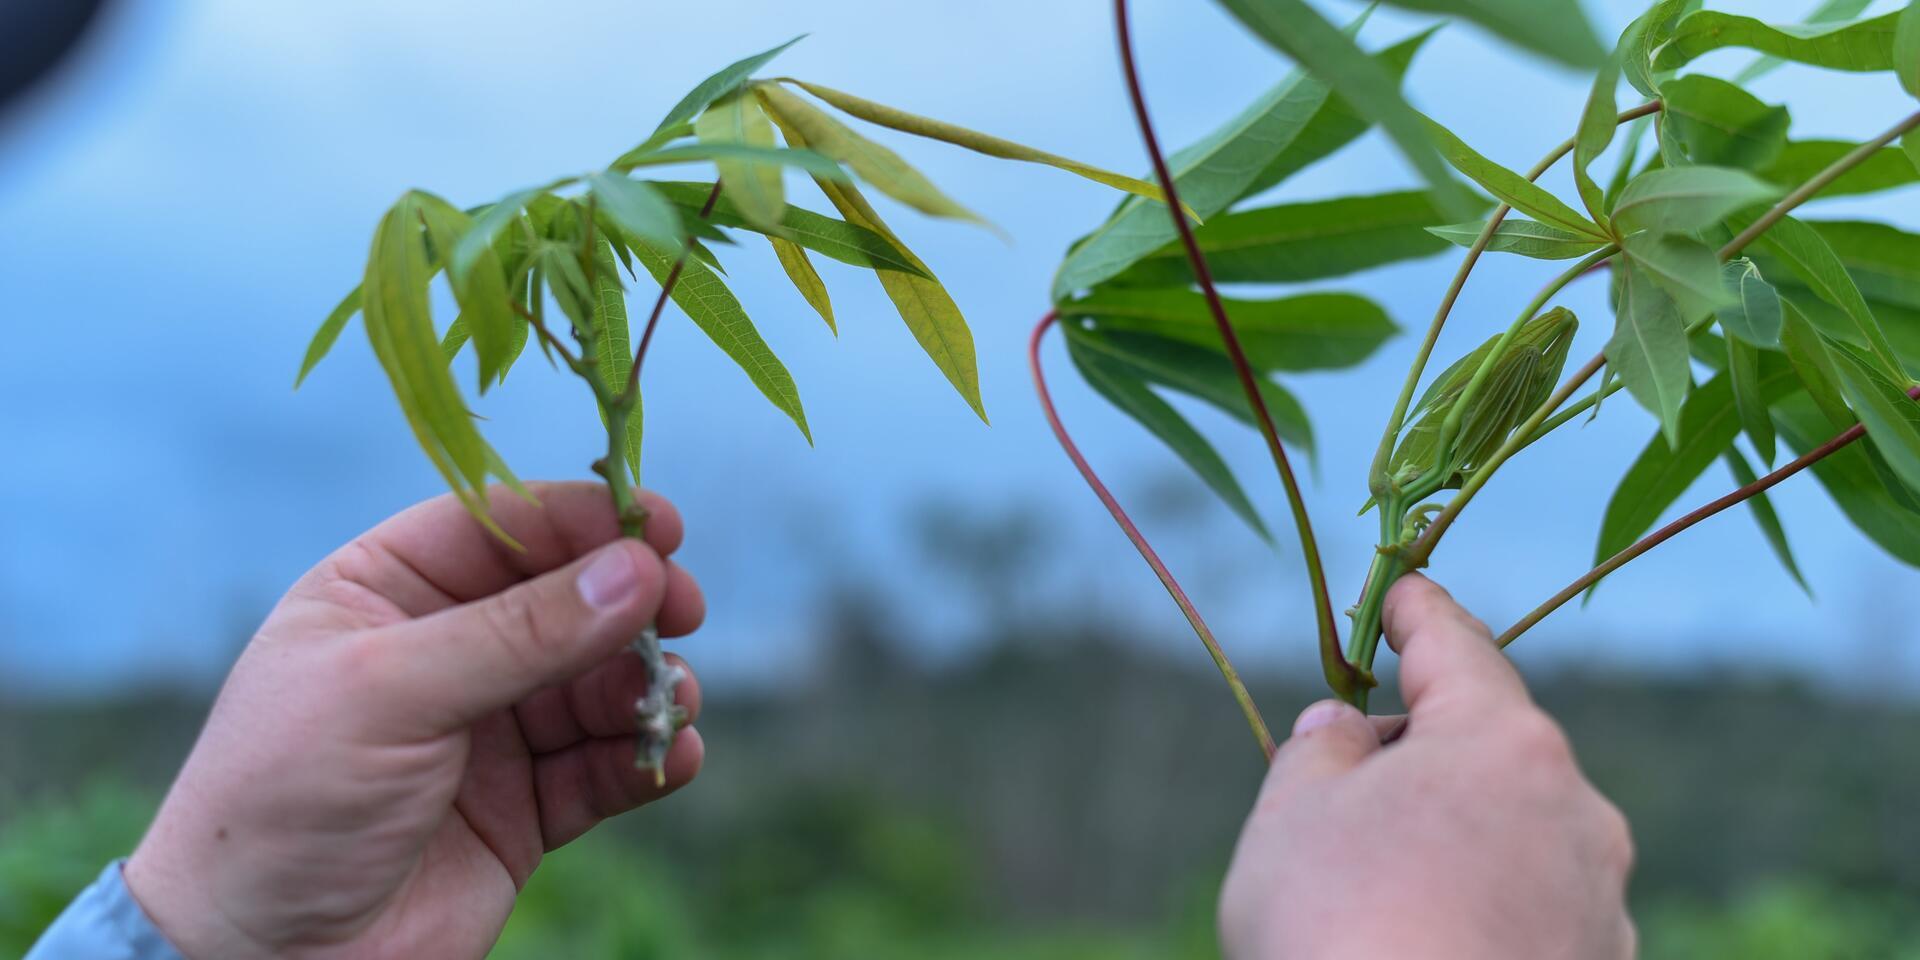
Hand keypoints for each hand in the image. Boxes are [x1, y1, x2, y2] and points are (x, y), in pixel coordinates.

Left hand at [124, 483, 705, 958]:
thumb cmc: (286, 803)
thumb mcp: (392, 694)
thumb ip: (521, 632)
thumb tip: (637, 571)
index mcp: (386, 591)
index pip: (500, 526)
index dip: (582, 520)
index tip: (661, 531)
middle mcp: (443, 650)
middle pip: (565, 599)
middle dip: (629, 604)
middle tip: (684, 612)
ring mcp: (486, 731)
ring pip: (596, 683)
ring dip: (644, 686)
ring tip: (669, 703)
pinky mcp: (522, 809)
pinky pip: (603, 766)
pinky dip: (646, 756)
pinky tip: (674, 756)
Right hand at [1218, 575, 1633, 958]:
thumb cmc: (1335, 932)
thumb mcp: (1290, 819)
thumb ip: (1319, 752)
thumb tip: (1348, 731)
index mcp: (1503, 744)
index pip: (1458, 649)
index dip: (1420, 614)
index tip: (1401, 594)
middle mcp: (1575, 809)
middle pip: (1492, 747)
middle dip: (1424, 751)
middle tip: (1345, 782)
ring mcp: (1597, 899)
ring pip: (1518, 833)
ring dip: (1456, 835)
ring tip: (1374, 890)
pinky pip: (1533, 906)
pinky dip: (1482, 903)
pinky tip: (1421, 941)